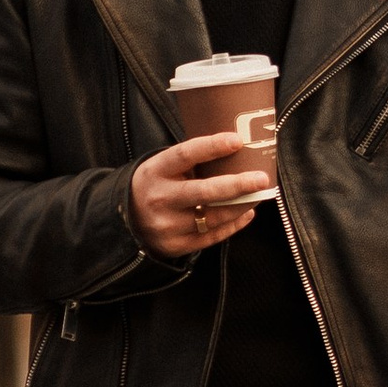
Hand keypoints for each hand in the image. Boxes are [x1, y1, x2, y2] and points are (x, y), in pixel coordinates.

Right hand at [128, 131, 272, 257]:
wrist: (125, 219)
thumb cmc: (156, 184)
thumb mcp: (162, 167)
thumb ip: (191, 160)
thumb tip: (238, 144)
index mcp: (155, 171)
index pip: (184, 155)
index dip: (211, 147)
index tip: (237, 140)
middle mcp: (160, 198)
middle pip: (204, 192)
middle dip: (237, 185)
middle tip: (262, 179)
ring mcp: (167, 225)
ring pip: (214, 217)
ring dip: (241, 205)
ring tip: (260, 194)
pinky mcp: (176, 246)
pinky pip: (212, 236)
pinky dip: (234, 224)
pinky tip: (247, 212)